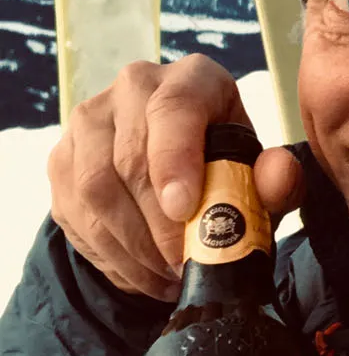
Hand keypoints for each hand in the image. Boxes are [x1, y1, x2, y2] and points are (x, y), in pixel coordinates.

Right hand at [47, 56, 305, 300]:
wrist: (179, 171)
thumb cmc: (226, 169)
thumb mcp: (260, 175)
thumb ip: (278, 177)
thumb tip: (278, 176)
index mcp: (192, 79)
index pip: (174, 110)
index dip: (174, 160)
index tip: (184, 210)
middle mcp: (134, 88)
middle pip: (129, 159)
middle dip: (158, 225)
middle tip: (184, 265)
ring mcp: (90, 120)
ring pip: (95, 189)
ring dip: (131, 246)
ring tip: (166, 276)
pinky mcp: (62, 157)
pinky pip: (74, 212)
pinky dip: (109, 254)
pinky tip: (141, 273)